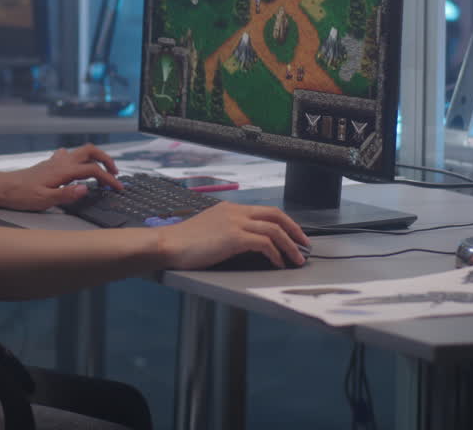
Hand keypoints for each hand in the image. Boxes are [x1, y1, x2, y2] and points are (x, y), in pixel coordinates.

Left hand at [0, 143, 122, 211]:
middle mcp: (61, 162)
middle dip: (106, 159)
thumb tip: (86, 188)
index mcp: (63, 170)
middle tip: (114, 173)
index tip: (118, 188)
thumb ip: (67, 194)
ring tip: (101, 171)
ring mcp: (55, 161)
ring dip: (95, 158)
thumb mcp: (45, 200)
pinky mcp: (49, 164)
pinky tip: (76, 169)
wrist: (3, 188)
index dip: (108, 179)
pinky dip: (79, 159)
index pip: (93, 171)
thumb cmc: (21, 195)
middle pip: (91, 151)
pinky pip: (69, 155)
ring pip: (81, 151)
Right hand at [157, 202, 309, 269]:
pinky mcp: (233, 237)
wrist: (168, 244)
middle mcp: (235, 212)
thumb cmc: (183, 242)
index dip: (284, 222)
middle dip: (295, 230)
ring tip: (296, 259)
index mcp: (230, 209)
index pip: (265, 211)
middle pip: (276, 215)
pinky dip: (275, 254)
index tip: (293, 234)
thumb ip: (227, 230)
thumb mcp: (209, 229)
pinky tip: (277, 263)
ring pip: (274, 229)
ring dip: (290, 246)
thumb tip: (247, 243)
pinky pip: (264, 244)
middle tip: (304, 244)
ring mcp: (235, 223)